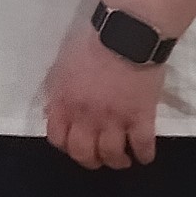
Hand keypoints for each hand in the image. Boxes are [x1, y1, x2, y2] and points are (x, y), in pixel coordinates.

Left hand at [41, 26, 166, 169]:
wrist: (125, 35)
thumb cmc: (91, 44)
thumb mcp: (62, 68)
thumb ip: (57, 93)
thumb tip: (51, 113)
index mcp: (65, 103)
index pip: (58, 138)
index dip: (66, 146)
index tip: (75, 145)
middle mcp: (86, 117)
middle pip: (84, 153)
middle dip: (91, 160)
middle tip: (99, 158)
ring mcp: (115, 119)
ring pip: (112, 155)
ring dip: (117, 161)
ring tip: (123, 159)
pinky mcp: (142, 117)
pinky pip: (143, 146)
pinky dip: (144, 155)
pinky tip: (144, 155)